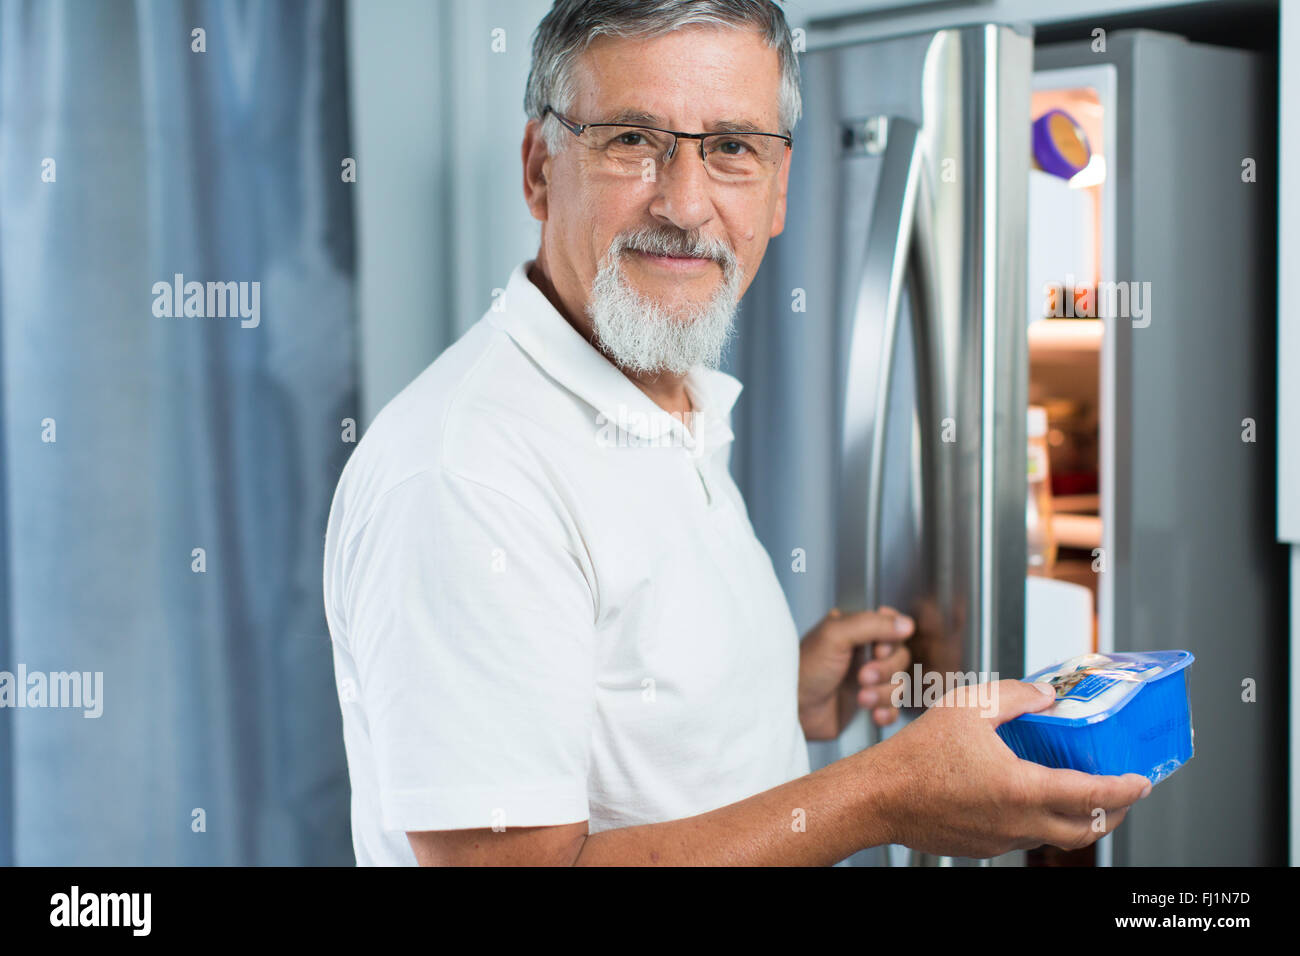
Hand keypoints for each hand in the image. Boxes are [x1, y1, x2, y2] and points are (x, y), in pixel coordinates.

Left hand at [798, 606, 913, 740]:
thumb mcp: (835, 636)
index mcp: (855, 630)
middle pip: (900, 657)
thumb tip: (907, 624)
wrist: (792, 710)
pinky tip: (873, 714)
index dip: (892, 639)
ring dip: (884, 694)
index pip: (893, 625)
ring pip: (899, 684)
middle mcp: (863, 653)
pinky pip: (894, 708)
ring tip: (861, 699)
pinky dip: (887, 712)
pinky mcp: (868, 705)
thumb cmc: (804, 669)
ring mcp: (867, 679)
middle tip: (861, 677)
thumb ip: (872, 625)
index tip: (878, 649)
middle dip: (885, 670)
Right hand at [871, 679, 1152, 857]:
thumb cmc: (916, 755)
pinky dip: (1043, 822)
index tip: (1141, 780)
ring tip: (1081, 795)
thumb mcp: (968, 706)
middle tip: (1123, 793)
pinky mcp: (984, 847)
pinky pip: (1026, 838)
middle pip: (1086, 830)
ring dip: (1079, 820)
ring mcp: (1001, 839)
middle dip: (1114, 813)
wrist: (878, 797)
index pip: (1093, 796)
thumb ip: (1015, 696)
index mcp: (1021, 788)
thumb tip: (1046, 695)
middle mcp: (1018, 822)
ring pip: (1056, 838)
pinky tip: (1029, 798)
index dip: (1126, 789)